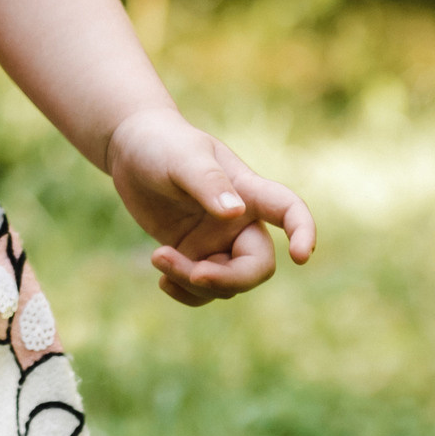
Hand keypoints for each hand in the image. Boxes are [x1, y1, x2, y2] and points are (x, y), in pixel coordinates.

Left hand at [105, 107, 315, 306]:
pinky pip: (202, 288)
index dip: (303, 232)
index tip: (300, 256)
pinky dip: (187, 292)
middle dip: (230, 279)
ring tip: (158, 257)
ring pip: (226, 283)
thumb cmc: (162, 143)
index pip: (288, 210)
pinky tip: (163, 279)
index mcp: (247, 190)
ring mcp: (217, 241)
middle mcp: (239, 221)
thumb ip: (208, 183)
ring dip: (194, 282)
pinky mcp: (194, 254)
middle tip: (195, 274)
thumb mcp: (183, 158)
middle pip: (258, 266)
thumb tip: (235, 213)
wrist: (131, 150)